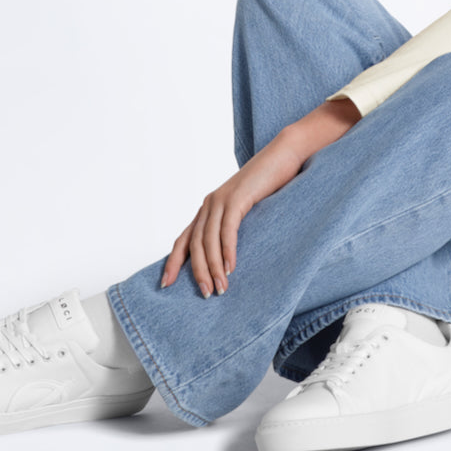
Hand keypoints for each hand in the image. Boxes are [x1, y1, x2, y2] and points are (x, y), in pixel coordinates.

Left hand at [159, 98, 362, 294]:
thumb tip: (230, 256)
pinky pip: (227, 230)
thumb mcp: (247, 209)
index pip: (183, 239)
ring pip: (208, 240)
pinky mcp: (237, 198)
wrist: (284, 155)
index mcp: (208, 208)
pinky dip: (227, 251)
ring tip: (220, 289)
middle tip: (205, 295)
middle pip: (193, 244)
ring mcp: (221, 199)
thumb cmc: (269, 184)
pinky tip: (231, 268)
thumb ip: (234, 226)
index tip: (166, 285)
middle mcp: (209, 204)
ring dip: (213, 267)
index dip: (173, 262)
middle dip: (197, 272)